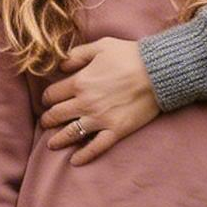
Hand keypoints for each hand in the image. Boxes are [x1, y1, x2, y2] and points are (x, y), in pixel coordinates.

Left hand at [39, 38, 160, 161]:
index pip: (52, 95)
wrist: (159, 72)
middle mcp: (86, 103)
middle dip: (48, 119)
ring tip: (52, 143)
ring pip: (70, 134)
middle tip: (47, 121)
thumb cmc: (130, 55)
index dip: (47, 97)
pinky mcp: (116, 130)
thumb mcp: (100, 46)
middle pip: (56, 115)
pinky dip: (83, 156)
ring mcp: (100, 119)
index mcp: (80, 82)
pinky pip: (96, 147)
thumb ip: (77, 55)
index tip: (48, 100)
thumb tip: (60, 66)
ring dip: (58, 139)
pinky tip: (74, 161)